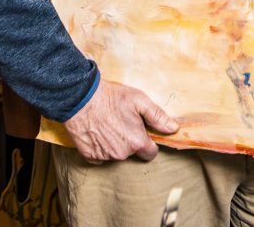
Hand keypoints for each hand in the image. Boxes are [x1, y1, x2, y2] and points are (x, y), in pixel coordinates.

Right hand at [63, 79, 178, 162]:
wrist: (80, 98)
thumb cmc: (111, 97)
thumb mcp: (139, 100)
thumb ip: (158, 116)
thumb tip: (173, 129)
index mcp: (136, 142)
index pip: (150, 153)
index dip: (148, 142)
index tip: (142, 131)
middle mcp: (121, 153)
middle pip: (132, 152)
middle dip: (130, 140)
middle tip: (122, 122)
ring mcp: (104, 156)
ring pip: (116, 154)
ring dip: (114, 143)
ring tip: (108, 124)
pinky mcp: (89, 156)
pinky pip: (100, 156)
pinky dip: (100, 146)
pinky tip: (97, 131)